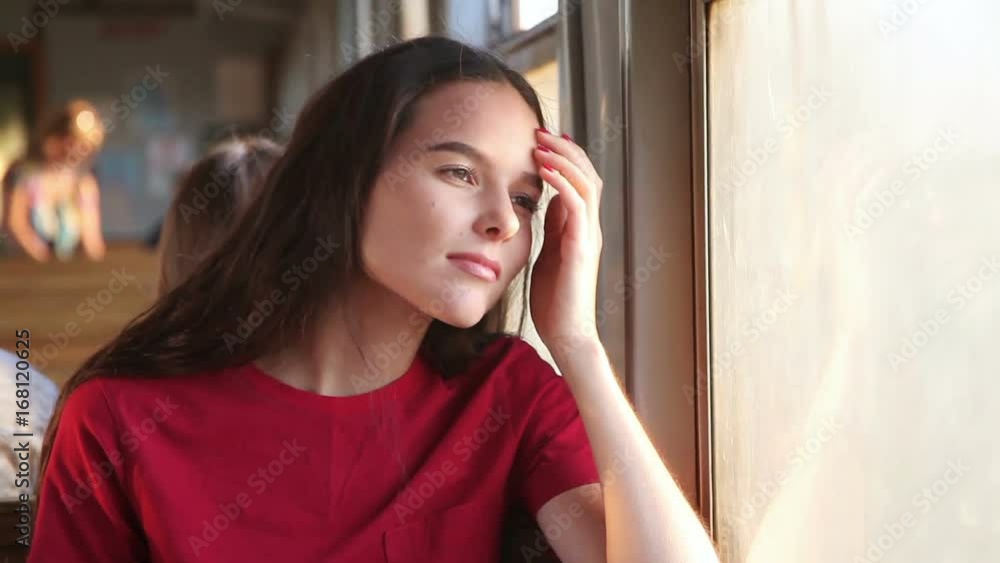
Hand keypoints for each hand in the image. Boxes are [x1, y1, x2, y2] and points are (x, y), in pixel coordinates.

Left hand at [529, 129, 603, 359]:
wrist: (565, 334)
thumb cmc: (554, 299)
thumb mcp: (549, 252)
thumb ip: (552, 226)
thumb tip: (547, 200)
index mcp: (581, 228)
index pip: (581, 180)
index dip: (565, 156)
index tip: (542, 138)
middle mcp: (590, 228)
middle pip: (588, 174)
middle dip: (565, 148)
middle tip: (540, 131)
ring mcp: (589, 237)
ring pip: (586, 184)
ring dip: (564, 159)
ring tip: (541, 143)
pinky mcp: (581, 249)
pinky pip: (576, 206)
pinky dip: (562, 183)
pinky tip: (544, 170)